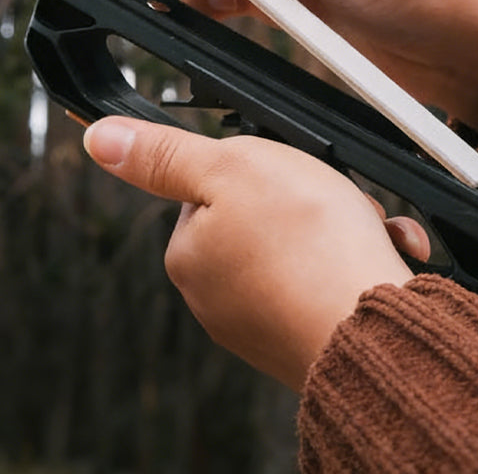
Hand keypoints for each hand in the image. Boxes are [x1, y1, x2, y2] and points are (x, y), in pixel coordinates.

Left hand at [83, 116, 423, 390]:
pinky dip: (356, 263)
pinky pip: (331, 283)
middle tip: (333, 202)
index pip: (212, 188)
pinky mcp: (308, 338)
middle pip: (263, 217)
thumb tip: (99, 138)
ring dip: (340, 230)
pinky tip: (378, 258)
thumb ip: (163, 153)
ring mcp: (265, 324)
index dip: (257, 170)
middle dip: (307, 201)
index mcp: (192, 254)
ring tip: (363, 233)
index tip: (286, 174)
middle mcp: (219, 297)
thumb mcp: (231, 169)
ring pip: (304, 249)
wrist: (374, 329)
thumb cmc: (309, 245)